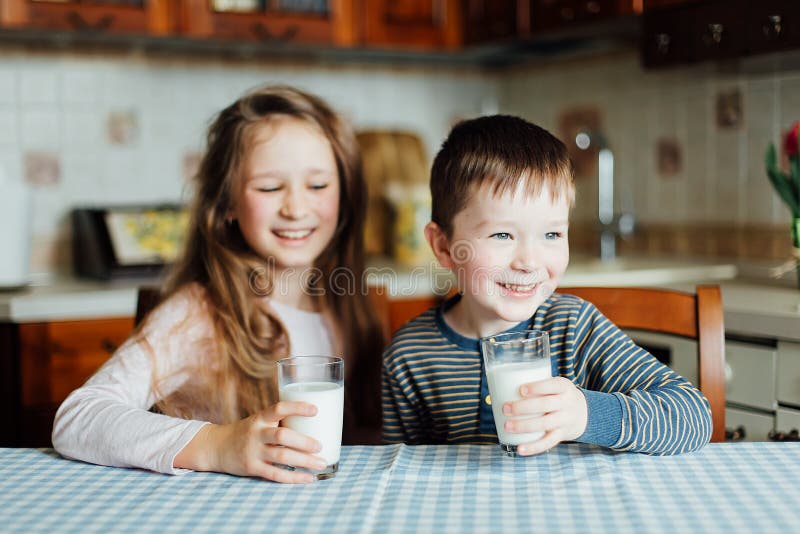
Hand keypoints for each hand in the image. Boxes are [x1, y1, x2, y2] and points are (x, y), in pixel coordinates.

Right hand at [175, 401, 326, 482]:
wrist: (216, 447)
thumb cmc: (246, 433)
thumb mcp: (258, 421)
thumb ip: (279, 423)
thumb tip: (314, 425)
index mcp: (260, 418)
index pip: (279, 408)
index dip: (298, 408)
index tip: (316, 410)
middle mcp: (256, 433)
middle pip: (282, 436)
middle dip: (304, 442)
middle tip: (320, 446)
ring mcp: (253, 452)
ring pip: (282, 457)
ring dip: (304, 461)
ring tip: (321, 463)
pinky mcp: (252, 468)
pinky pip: (275, 474)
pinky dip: (294, 477)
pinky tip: (308, 478)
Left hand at [502, 376, 587, 455]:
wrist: (583, 413)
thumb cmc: (557, 395)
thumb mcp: (554, 385)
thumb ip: (535, 386)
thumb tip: (497, 389)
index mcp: (564, 386)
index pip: (552, 385)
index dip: (537, 388)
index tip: (520, 390)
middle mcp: (567, 403)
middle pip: (546, 405)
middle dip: (524, 407)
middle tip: (505, 408)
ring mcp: (565, 420)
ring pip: (545, 424)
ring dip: (524, 426)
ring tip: (507, 426)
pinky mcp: (561, 435)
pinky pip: (548, 442)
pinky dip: (533, 447)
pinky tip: (520, 449)